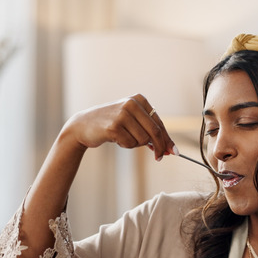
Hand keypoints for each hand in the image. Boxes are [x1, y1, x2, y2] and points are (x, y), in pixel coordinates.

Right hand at [60, 94, 176, 160]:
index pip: (159, 122)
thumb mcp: (132, 122)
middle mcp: (131, 104)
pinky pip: (130, 144)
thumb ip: (148, 131)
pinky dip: (125, 145)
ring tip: (123, 138)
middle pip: (155, 131)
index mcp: (139, 100)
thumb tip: (168, 148)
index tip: (174, 151)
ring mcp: (122, 114)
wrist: (84, 125)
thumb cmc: (111, 124)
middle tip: (160, 157)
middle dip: (159, 147)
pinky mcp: (114, 127)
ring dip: (135, 144)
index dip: (167, 139)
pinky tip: (115, 138)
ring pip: (142, 139)